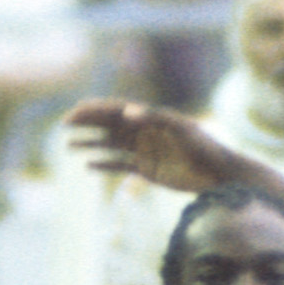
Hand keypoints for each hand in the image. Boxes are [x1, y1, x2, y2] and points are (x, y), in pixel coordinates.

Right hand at [65, 99, 234, 195]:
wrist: (219, 175)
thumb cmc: (205, 147)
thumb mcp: (182, 129)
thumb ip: (155, 118)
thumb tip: (126, 112)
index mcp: (150, 118)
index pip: (117, 110)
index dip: (96, 109)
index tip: (76, 111)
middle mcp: (144, 132)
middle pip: (109, 125)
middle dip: (87, 123)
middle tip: (64, 124)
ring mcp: (144, 151)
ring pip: (110, 145)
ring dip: (90, 143)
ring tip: (69, 145)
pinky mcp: (146, 170)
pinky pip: (119, 166)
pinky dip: (104, 164)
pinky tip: (88, 165)